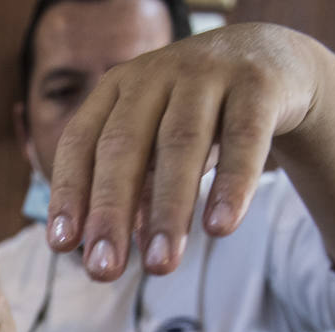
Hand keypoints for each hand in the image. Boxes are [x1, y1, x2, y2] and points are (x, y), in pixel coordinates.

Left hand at [47, 23, 322, 280]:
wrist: (272, 56)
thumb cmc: (196, 116)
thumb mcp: (155, 145)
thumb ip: (133, 194)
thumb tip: (109, 255)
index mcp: (116, 89)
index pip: (80, 141)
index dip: (69, 192)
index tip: (61, 245)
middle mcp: (154, 75)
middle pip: (123, 146)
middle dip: (110, 212)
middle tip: (102, 271)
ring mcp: (207, 73)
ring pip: (180, 143)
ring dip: (168, 210)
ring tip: (160, 267)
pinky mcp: (259, 83)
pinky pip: (243, 138)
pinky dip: (230, 185)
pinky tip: (219, 229)